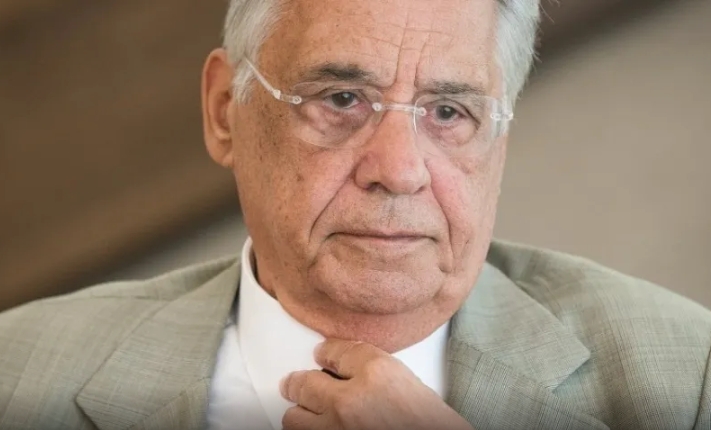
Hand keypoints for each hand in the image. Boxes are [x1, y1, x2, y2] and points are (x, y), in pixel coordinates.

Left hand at [280, 339, 473, 429]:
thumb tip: (339, 361)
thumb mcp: (408, 381)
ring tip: (307, 411)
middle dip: (299, 383)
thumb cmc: (430, 423)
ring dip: (300, 413)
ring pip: (294, 418)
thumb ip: (373, 366)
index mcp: (376, 374)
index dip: (325, 353)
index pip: (335, 352)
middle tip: (295, 383)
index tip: (322, 354)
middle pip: (302, 384)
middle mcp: (350, 403)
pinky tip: (321, 426)